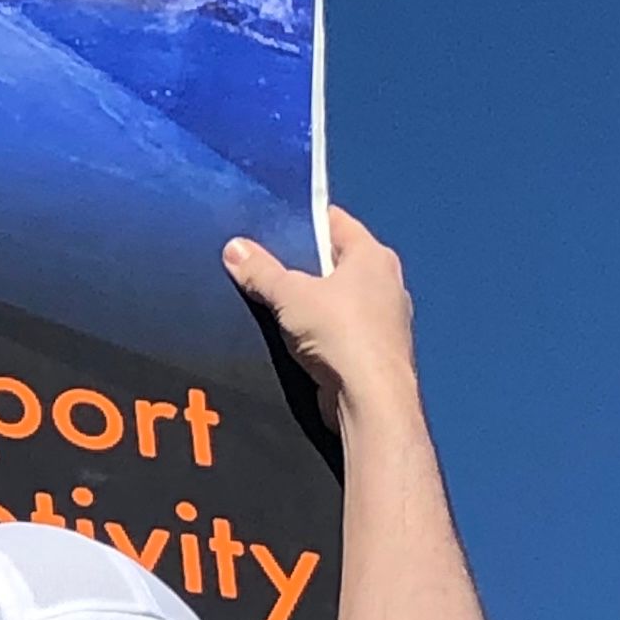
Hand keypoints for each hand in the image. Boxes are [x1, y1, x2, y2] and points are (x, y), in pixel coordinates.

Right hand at [222, 206, 417, 428]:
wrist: (371, 400)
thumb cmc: (342, 335)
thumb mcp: (289, 295)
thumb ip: (260, 270)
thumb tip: (235, 248)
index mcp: (373, 255)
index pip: (335, 222)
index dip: (303, 220)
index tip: (272, 223)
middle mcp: (385, 282)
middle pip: (335, 260)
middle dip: (301, 263)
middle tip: (263, 262)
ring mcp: (384, 318)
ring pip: (338, 297)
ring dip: (310, 300)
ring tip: (272, 301)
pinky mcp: (374, 350)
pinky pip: (340, 329)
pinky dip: (319, 330)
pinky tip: (292, 337)